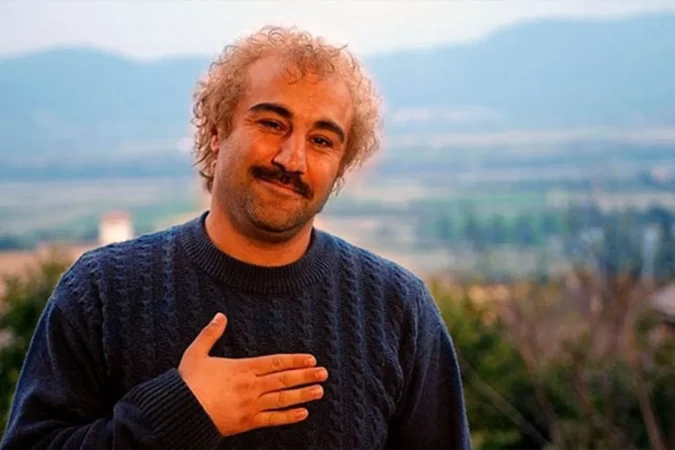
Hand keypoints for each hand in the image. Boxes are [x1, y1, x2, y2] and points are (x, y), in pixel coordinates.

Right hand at [178, 312, 327, 436]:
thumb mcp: (196, 352)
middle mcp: (251, 386)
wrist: (178, 412)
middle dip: (305, 376)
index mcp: (242, 368)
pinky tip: (303, 413)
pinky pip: (272, 420)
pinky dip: (289, 417)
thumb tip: (220, 315)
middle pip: (284, 379)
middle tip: (324, 373)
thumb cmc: (187, 382)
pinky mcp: (246, 423)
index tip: (311, 359)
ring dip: (303, 394)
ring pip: (283, 399)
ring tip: (319, 391)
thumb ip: (210, 333)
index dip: (294, 360)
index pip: (275, 362)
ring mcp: (251, 405)